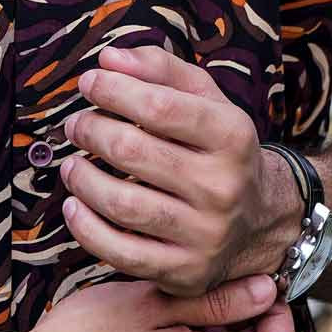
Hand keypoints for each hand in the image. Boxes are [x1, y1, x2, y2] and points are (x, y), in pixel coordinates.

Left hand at [59, 43, 294, 295]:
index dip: (114, 89)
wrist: (260, 220)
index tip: (89, 82)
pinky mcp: (186, 273)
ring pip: (123, 205)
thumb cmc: (218, 148)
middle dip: (91, 130)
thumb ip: (160, 69)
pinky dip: (86, 229)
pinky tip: (73, 205)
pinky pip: (122, 254)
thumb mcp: (206, 99)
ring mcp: (206, 235)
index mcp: (232, 136)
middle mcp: (223, 187)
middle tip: (77, 124)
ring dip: (82, 179)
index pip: (159, 105)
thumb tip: (108, 59)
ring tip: (72, 163)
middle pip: (133, 152)